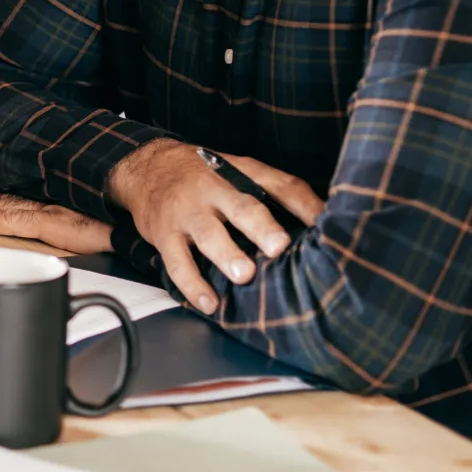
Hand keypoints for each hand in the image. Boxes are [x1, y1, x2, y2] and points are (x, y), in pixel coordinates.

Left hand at [0, 193, 112, 253]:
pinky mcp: (54, 222)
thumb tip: (48, 246)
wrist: (138, 226)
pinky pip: (13, 221)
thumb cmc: (116, 228)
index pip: (8, 200)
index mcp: (51, 206)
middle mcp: (46, 204)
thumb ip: (63, 233)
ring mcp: (48, 211)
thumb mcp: (84, 230)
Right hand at [107, 140, 323, 312]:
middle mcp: (212, 190)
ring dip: (225, 255)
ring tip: (243, 276)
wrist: (146, 168)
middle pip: (240, 206)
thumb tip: (325, 220)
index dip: (302, 204)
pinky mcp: (164, 234)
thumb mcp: (239, 170)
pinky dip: (192, 285)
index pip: (277, 183)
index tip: (323, 225)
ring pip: (207, 234)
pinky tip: (209, 304)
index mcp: (238, 173)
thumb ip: (278, 192)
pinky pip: (177, 262)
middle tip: (278, 247)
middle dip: (259, 227)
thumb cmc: (203, 176)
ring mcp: (186, 212)